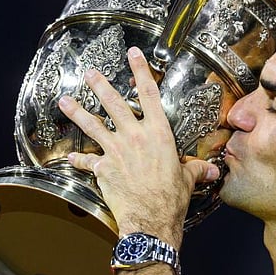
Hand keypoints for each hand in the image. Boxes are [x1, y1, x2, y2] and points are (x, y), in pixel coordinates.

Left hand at [58, 46, 218, 246]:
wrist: (151, 220)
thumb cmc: (171, 199)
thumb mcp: (188, 179)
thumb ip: (195, 170)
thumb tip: (211, 171)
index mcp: (158, 133)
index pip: (149, 94)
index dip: (140, 71)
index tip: (133, 54)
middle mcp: (135, 137)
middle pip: (114, 103)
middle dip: (100, 85)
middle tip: (90, 73)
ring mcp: (116, 151)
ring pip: (92, 125)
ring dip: (77, 111)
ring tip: (64, 100)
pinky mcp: (103, 168)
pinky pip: (87, 161)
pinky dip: (77, 160)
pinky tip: (68, 157)